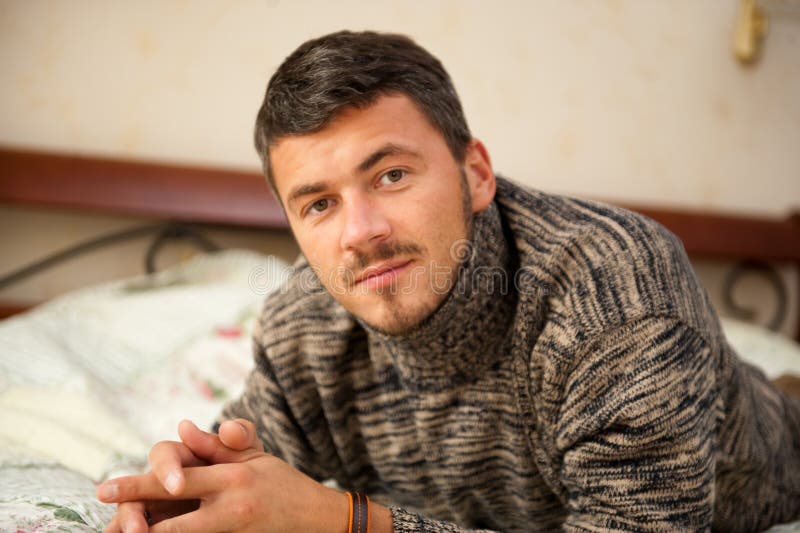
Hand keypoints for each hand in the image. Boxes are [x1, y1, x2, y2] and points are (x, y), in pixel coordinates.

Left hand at [98, 419, 350, 532]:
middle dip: (133, 519)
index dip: (138, 486)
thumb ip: (215, 444)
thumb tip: (181, 426)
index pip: (177, 480)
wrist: (317, 517)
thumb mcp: (254, 455)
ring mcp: (232, 532)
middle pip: (170, 520)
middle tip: (106, 519)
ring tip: (124, 530)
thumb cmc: (280, 482)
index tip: (103, 489)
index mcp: (232, 477)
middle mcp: (230, 508)